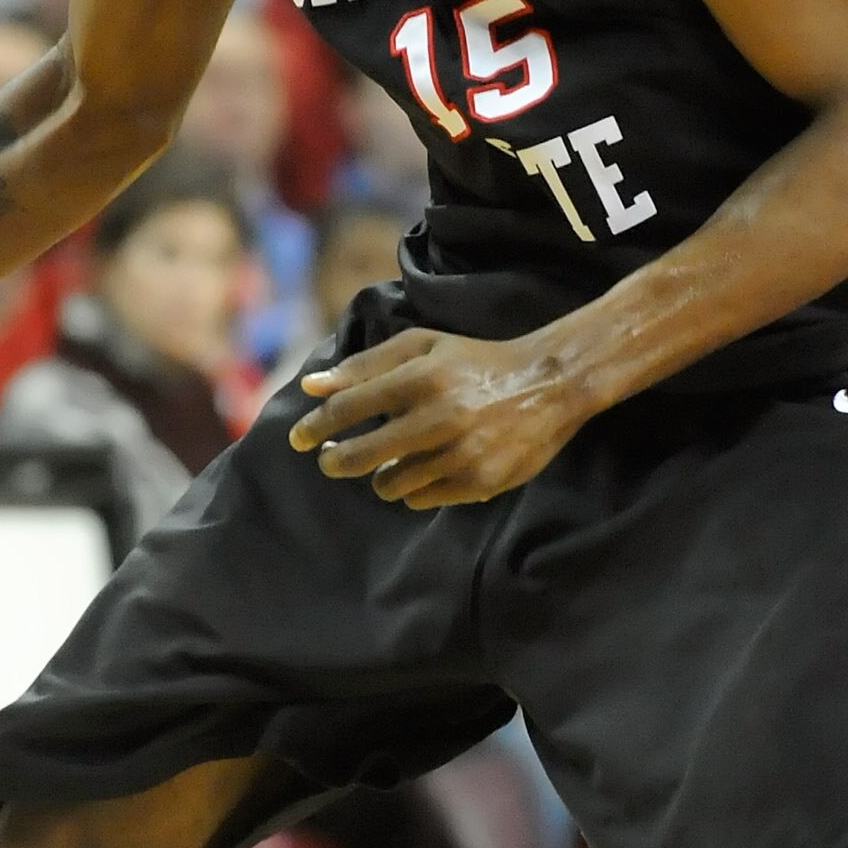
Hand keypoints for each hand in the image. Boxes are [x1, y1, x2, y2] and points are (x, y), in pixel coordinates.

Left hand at [288, 327, 591, 509]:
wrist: (549, 384)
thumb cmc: (475, 361)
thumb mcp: (424, 347)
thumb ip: (366, 365)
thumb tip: (312, 386)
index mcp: (422, 377)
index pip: (349, 408)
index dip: (315, 426)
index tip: (298, 438)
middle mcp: (438, 417)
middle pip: (361, 455)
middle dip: (336, 461)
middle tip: (331, 460)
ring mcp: (460, 454)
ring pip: (390, 484)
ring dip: (380, 476)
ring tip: (388, 463)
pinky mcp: (479, 482)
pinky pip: (423, 499)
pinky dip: (414, 489)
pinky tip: (423, 471)